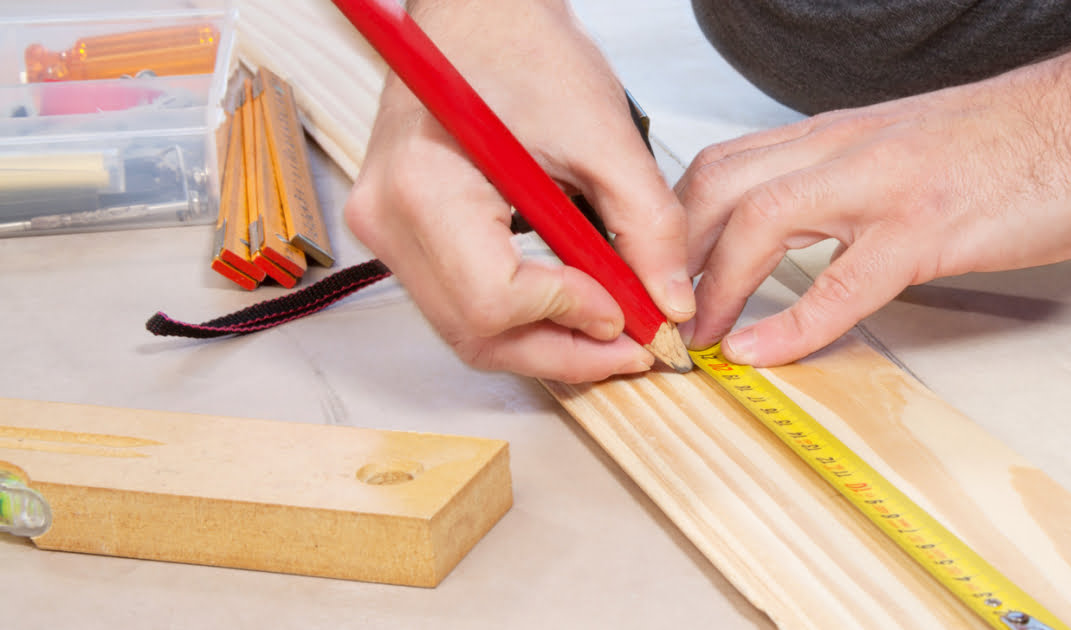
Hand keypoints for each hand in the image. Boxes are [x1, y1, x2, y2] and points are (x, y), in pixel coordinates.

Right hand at [344, 0, 693, 382]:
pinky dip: (523, 319)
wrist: (480, 16)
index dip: (571, 316)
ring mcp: (388, 231)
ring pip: (468, 332)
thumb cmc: (523, 49)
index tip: (630, 311)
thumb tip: (670, 303)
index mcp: (425, 184)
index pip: (494, 299)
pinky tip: (576, 305)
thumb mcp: (604, 135)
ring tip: (613, 327)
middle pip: (476, 333)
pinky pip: (462, 305)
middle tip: (634, 346)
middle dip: (564, 350)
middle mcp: (388, 217)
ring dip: (547, 342)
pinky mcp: (405, 236)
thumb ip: (645, 225)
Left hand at [677, 57, 1070, 365]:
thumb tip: (814, 228)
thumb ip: (857, 180)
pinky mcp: (931, 226)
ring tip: (694, 339)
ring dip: (711, 285)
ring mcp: (886, 185)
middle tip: (656, 315)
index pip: (725, 165)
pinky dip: (792, 323)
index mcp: (841, 135)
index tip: (661, 279)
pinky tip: (762, 352)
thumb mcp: (915, 151)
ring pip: (759, 220)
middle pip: (716, 185)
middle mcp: (847, 149)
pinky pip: (844, 280)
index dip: (675, 225)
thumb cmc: (1024, 139)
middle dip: (670, 254)